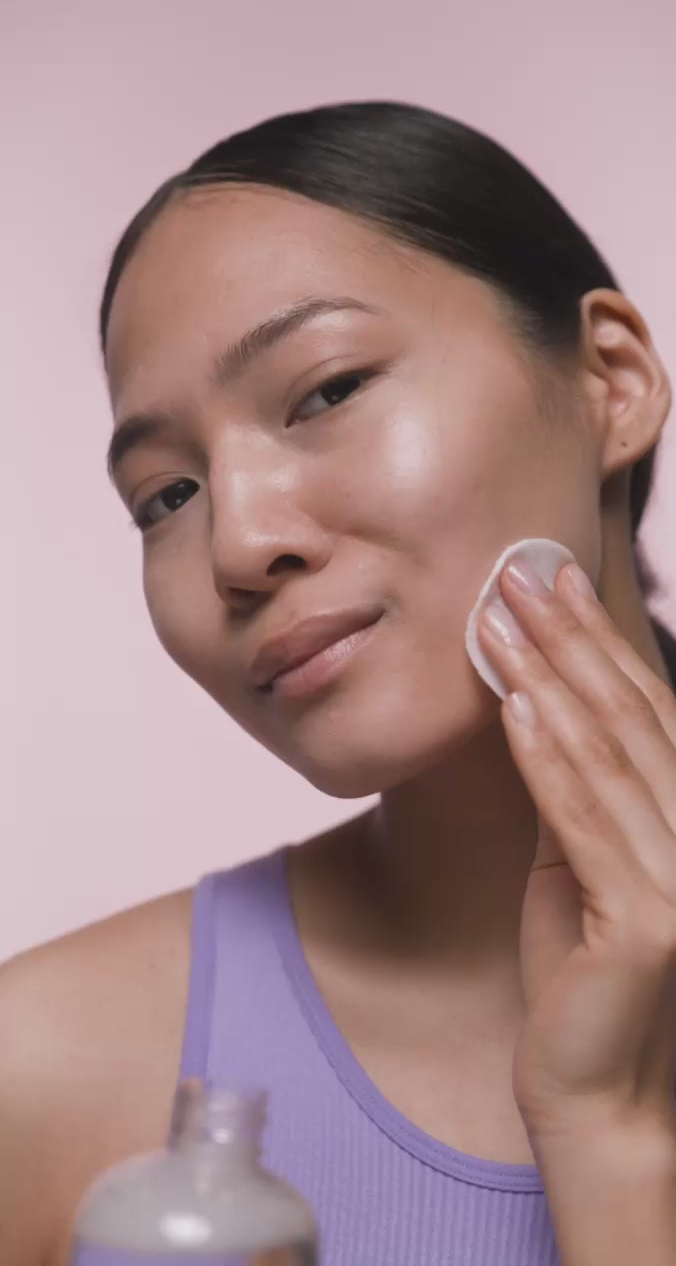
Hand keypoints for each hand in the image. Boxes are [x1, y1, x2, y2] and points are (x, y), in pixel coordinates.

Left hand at [478, 556, 675, 1142]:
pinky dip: (544, 756)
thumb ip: (572, 792)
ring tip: (499, 618)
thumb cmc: (582, 978)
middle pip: (631, 717)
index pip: (647, 710)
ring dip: (547, 678)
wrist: (596, 1093)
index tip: (549, 577)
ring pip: (606, 756)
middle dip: (570, 638)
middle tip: (517, 572)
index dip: (598, 639)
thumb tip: (535, 700)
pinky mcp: (649, 922)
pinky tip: (513, 702)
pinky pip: (582, 819)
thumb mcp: (573, 864)